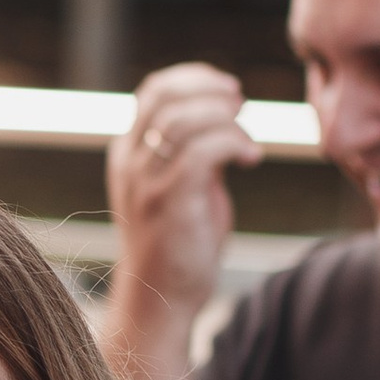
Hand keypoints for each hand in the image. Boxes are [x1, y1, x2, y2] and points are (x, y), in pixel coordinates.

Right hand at [104, 66, 261, 348]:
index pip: (154, 91)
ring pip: (185, 120)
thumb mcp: (182, 186)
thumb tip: (225, 117)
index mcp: (129, 153)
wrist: (161, 299)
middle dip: (210, 90)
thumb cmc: (179, 245)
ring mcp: (147, 181)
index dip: (193, 79)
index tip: (227, 90)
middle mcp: (131, 162)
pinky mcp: (170, 201)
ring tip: (247, 138)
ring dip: (226, 118)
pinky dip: (233, 143)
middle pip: (166, 96)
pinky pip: (203, 151)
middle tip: (241, 103)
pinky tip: (250, 158)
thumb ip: (194, 151)